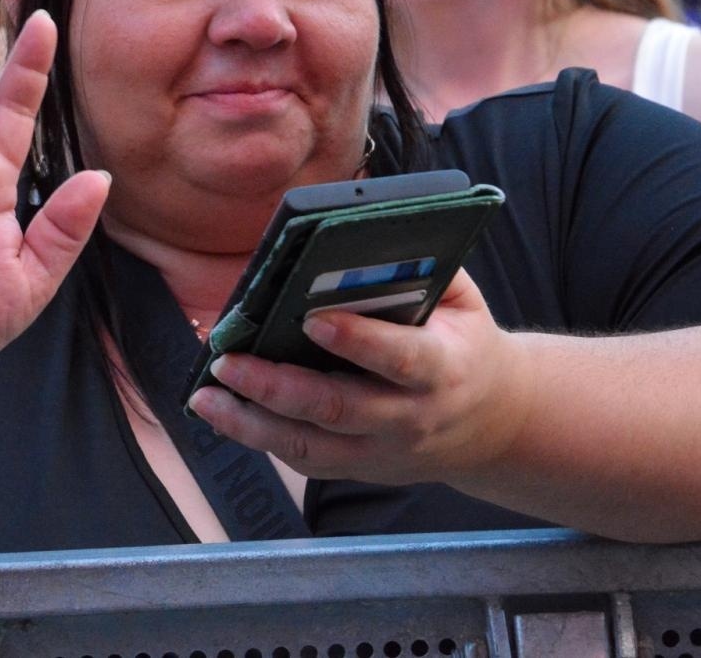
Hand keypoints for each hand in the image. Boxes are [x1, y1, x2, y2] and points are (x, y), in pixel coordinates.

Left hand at [187, 269, 534, 485]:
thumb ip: (419, 269)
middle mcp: (410, 417)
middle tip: (227, 360)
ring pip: (310, 446)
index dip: (356, 341)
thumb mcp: (461, 300)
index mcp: (443, 368)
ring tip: (206, 394)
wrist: (494, 422)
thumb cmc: (463, 341)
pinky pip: (302, 459)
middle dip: (276, 385)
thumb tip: (360, 232)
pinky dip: (257, 437)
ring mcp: (382, 450)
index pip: (398, 357)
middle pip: (337, 408)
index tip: (311, 319)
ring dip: (251, 423)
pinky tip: (222, 412)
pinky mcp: (359, 468)